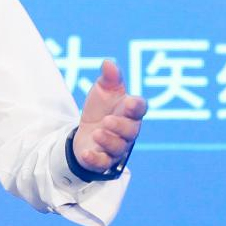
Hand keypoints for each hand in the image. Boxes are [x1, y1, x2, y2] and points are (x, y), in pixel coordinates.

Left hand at [72, 59, 146, 173]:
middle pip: (130, 131)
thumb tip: (108, 63)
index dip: (136, 106)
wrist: (86, 132)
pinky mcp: (103, 160)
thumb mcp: (103, 91)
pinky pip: (102, 163)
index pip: (139, 109)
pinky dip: (96, 159)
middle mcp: (127, 131)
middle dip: (120, 126)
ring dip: (109, 141)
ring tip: (97, 132)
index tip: (128, 101)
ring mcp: (116, 147)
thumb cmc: (101, 109)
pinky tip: (87, 153)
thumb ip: (109, 78)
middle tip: (108, 120)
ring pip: (118, 148)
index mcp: (129, 112)